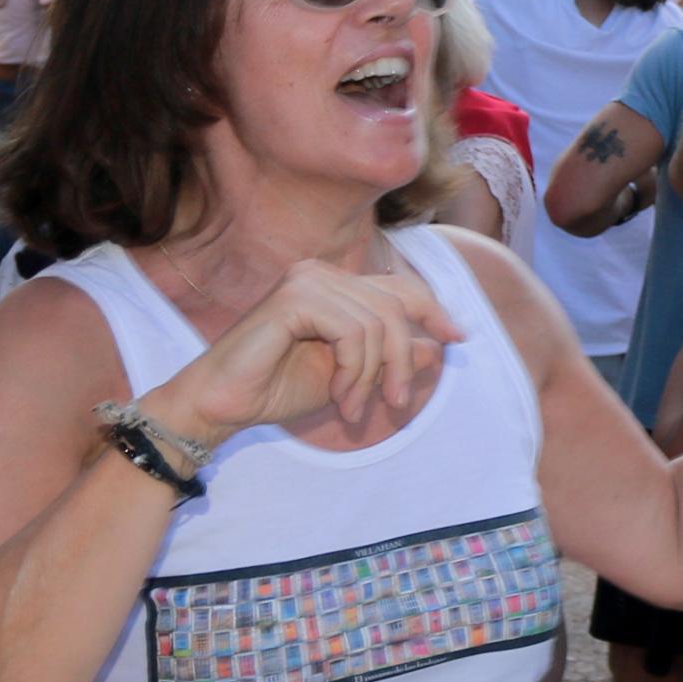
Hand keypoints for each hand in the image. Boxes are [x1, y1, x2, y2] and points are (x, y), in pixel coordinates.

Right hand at [146, 257, 464, 440]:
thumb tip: (434, 346)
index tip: (459, 338)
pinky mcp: (295, 298)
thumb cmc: (276, 389)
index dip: (434, 310)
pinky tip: (340, 396)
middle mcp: (322, 273)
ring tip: (352, 408)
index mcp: (333, 285)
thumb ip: (386, 357)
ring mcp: (308, 280)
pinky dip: (354, 371)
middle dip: (401, 361)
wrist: (223, 404)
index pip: (399, 287)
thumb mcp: (348, 376)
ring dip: (372, 376)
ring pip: (378, 324)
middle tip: (394, 404)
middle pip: (396, 306)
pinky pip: (353, 332)